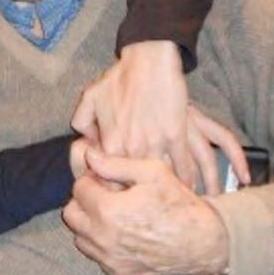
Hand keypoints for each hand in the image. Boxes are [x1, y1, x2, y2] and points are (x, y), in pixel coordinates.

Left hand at [62, 149, 228, 274]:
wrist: (204, 242)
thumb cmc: (179, 203)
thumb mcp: (152, 171)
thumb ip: (115, 163)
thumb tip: (88, 156)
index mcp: (108, 210)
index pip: (79, 189)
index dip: (92, 179)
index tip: (106, 179)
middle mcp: (104, 239)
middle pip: (72, 215)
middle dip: (84, 202)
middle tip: (105, 196)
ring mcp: (111, 261)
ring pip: (81, 238)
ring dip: (91, 224)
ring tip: (116, 215)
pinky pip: (99, 257)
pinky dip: (105, 246)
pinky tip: (126, 234)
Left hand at [70, 41, 249, 193]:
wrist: (149, 60)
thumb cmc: (120, 77)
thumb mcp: (90, 97)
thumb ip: (82, 121)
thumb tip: (83, 139)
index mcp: (110, 144)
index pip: (109, 181)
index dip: (114, 193)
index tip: (120, 200)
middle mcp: (131, 149)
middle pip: (135, 186)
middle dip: (140, 201)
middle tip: (146, 214)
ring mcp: (155, 144)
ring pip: (161, 180)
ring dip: (166, 196)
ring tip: (171, 210)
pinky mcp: (177, 136)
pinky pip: (184, 166)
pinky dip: (187, 181)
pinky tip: (190, 192)